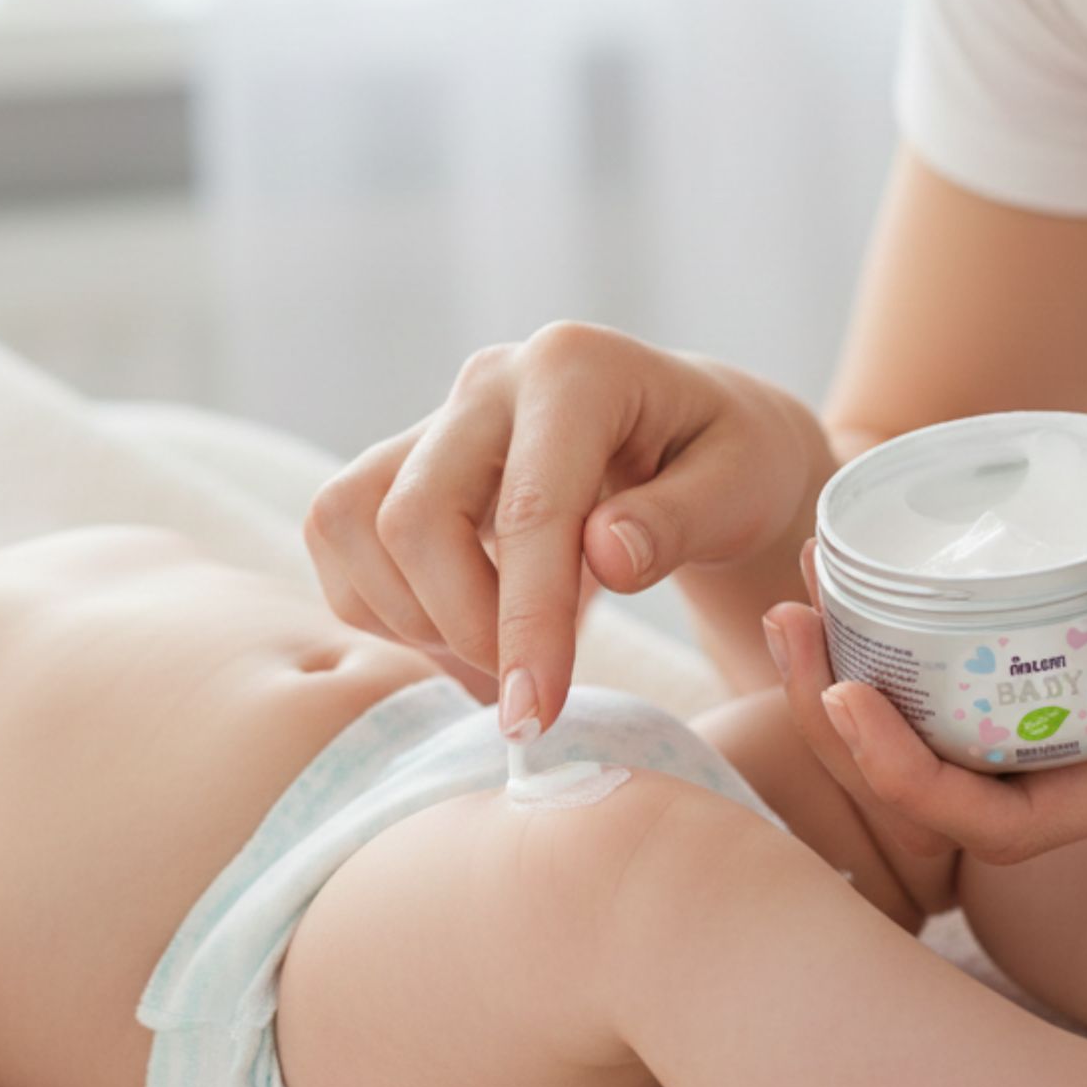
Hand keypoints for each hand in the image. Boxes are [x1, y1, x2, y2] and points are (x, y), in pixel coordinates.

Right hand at [303, 320, 821, 734]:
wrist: (695, 438)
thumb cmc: (731, 463)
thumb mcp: (745, 486)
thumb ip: (680, 520)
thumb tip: (604, 556)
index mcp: (576, 369)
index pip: (529, 509)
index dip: (527, 621)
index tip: (535, 716)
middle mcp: (488, 380)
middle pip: (412, 515)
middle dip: (462, 626)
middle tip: (531, 691)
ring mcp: (434, 417)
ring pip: (354, 523)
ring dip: (416, 616)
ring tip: (504, 651)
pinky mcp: (398, 460)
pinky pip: (341, 538)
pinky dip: (386, 606)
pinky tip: (465, 626)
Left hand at [768, 485, 1086, 864]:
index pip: (1006, 820)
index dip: (908, 781)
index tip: (842, 700)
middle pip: (956, 782)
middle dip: (854, 722)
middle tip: (786, 620)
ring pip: (964, 735)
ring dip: (872, 679)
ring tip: (803, 594)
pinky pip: (993, 687)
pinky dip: (924, 649)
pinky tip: (881, 589)